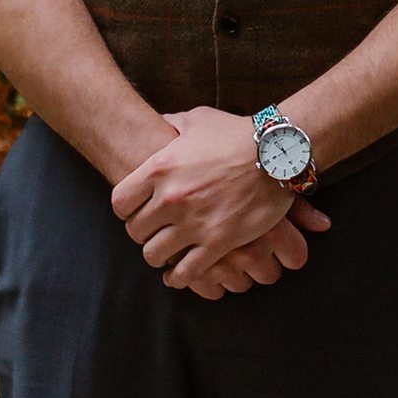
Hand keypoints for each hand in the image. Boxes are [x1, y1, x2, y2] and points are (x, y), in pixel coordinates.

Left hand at [110, 107, 330, 288]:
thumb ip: (171, 124)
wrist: (277, 152)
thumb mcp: (197, 120)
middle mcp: (171, 198)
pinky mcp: (218, 242)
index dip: (127, 210)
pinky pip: (186, 272)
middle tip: (155, 231)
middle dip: (144, 233)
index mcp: (159, 168)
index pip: (119, 203)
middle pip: (135, 231)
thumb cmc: (237, 133)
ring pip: (155, 255)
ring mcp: (193, 222)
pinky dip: (180, 277)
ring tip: (167, 253)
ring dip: (160, 255)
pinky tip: (179, 275)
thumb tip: (158, 122)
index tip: (137, 210)